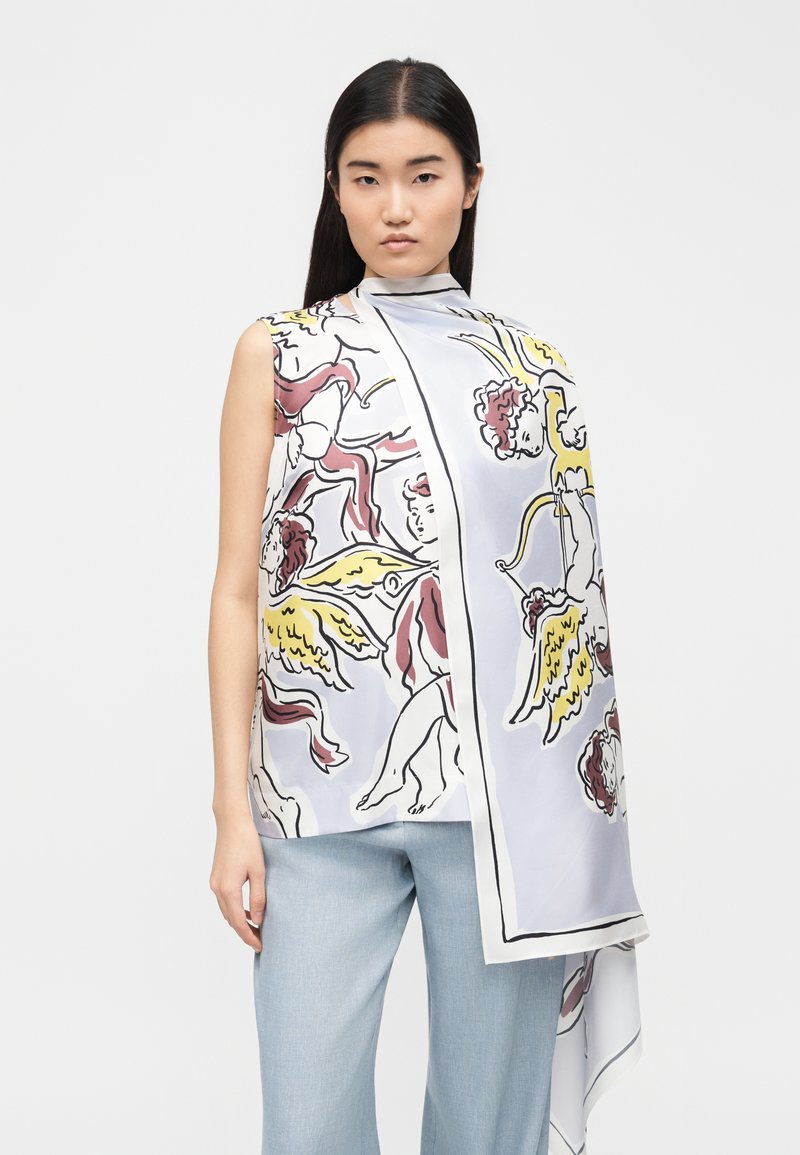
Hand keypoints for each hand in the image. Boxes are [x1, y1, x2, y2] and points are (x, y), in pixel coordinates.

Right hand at [209, 815, 265, 951]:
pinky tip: (247, 911)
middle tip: (260, 941)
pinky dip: (235, 910)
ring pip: (226, 911)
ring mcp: (214, 883)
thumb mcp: (258, 871)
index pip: (238, 922)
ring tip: (256, 929)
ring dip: (239, 922)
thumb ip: (258, 898)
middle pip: (230, 919)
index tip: (260, 947)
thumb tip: (258, 920)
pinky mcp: (216, 877)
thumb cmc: (247, 843)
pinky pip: (225, 901)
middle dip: (244, 932)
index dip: (249, 937)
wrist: (231, 822)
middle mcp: (217, 889)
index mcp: (228, 889)